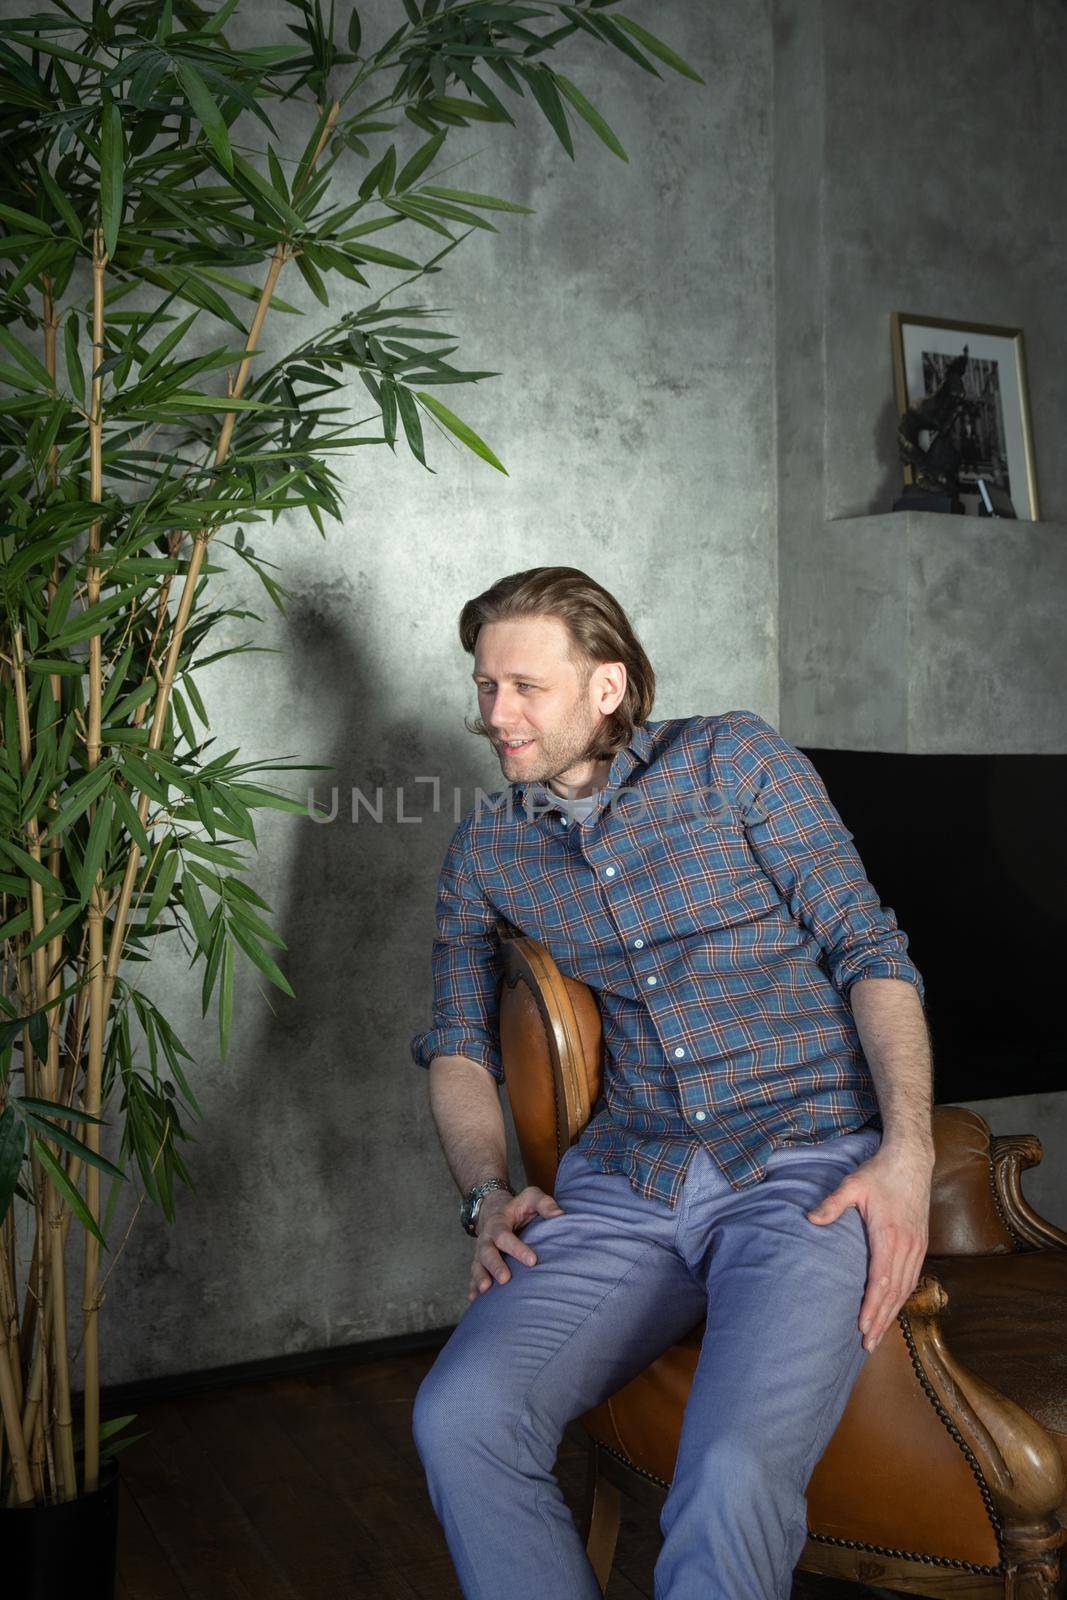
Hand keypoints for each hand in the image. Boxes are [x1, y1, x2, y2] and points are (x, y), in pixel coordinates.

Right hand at [468, 1185, 564, 1301]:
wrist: (493, 1209)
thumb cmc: (518, 1207)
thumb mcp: (530, 1197)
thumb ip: (544, 1203)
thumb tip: (560, 1215)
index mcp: (498, 1223)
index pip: (505, 1236)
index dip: (517, 1248)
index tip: (532, 1261)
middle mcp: (487, 1238)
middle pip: (487, 1252)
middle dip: (495, 1266)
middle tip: (505, 1279)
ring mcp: (481, 1252)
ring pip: (477, 1265)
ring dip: (480, 1278)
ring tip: (485, 1290)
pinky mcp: (479, 1263)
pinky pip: (473, 1276)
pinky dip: (472, 1288)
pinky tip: (473, 1299)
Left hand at [806, 1141, 933, 1351]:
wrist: (912, 1161)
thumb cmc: (880, 1173)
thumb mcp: (852, 1184)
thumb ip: (832, 1204)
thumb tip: (810, 1219)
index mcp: (889, 1235)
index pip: (881, 1281)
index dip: (872, 1307)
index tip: (862, 1326)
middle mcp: (907, 1246)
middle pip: (894, 1292)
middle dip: (881, 1320)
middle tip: (867, 1344)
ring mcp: (917, 1246)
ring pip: (905, 1288)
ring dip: (892, 1313)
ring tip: (877, 1334)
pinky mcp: (921, 1244)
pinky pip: (912, 1278)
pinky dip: (902, 1298)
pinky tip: (893, 1309)